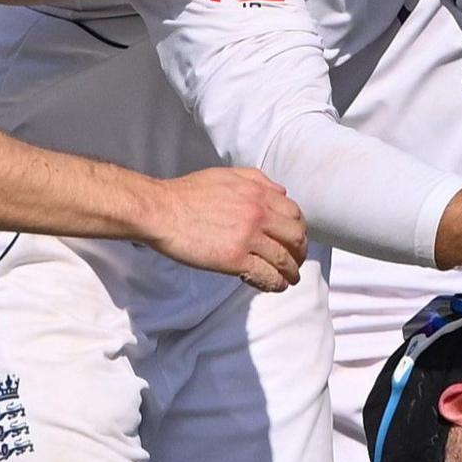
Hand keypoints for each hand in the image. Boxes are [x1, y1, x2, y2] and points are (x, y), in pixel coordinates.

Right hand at [145, 167, 308, 291]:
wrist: (161, 211)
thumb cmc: (187, 194)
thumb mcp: (225, 175)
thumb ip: (257, 180)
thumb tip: (282, 191)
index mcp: (257, 192)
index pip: (294, 213)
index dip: (299, 229)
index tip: (294, 239)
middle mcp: (258, 213)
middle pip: (296, 237)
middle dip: (300, 251)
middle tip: (295, 261)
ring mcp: (248, 237)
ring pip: (285, 259)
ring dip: (291, 272)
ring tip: (289, 279)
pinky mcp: (235, 259)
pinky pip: (267, 275)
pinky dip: (275, 283)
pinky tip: (273, 286)